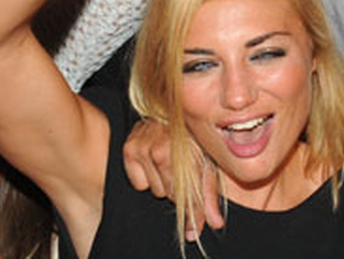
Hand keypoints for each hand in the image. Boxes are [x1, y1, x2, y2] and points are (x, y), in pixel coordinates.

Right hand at [123, 119, 224, 236]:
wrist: (177, 114)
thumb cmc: (196, 140)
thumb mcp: (209, 165)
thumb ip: (209, 197)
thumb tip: (213, 224)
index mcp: (189, 151)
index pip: (187, 195)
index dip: (192, 211)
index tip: (191, 228)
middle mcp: (165, 147)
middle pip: (169, 194)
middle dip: (177, 187)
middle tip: (183, 169)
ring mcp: (145, 146)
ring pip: (153, 189)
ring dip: (162, 180)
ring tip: (170, 160)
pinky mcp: (130, 147)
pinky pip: (138, 181)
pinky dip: (145, 175)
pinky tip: (154, 158)